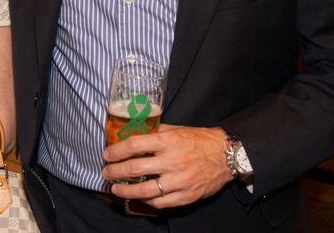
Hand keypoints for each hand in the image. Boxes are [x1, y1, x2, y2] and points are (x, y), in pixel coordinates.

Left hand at [102, 125, 231, 207]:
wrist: (227, 155)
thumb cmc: (199, 140)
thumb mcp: (176, 130)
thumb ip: (154, 132)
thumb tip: (132, 133)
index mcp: (168, 141)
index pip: (134, 145)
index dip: (116, 151)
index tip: (107, 155)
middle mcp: (173, 161)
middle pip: (135, 169)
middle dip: (115, 172)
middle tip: (106, 173)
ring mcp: (180, 181)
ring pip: (145, 190)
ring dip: (126, 191)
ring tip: (116, 189)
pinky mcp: (187, 195)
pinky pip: (161, 202)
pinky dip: (146, 201)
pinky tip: (139, 196)